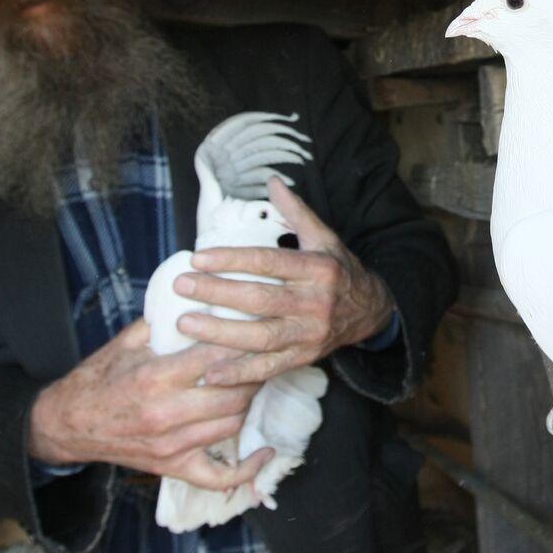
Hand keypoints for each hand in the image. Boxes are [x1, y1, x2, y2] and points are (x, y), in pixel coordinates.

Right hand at [28, 319, 274, 489]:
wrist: (66, 424)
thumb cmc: (98, 378)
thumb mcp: (127, 341)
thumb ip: (164, 321)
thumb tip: (202, 298)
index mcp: (156, 377)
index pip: (216, 358)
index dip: (242, 342)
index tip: (255, 329)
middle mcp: (167, 413)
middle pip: (233, 392)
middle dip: (254, 371)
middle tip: (261, 355)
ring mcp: (172, 445)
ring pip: (232, 423)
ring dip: (249, 401)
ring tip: (253, 382)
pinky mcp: (172, 466)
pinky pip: (218, 478)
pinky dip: (246, 470)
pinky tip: (264, 453)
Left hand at [173, 178, 395, 385]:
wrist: (371, 312)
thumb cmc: (339, 270)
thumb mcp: (324, 238)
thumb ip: (296, 210)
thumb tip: (271, 180)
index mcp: (318, 269)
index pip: (269, 262)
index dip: (232, 259)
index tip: (198, 258)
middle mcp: (315, 303)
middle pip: (260, 299)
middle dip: (217, 292)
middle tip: (181, 285)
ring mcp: (310, 334)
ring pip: (261, 337)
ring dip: (220, 333)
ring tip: (185, 323)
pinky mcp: (304, 358)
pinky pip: (268, 368)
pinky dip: (239, 373)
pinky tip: (209, 372)